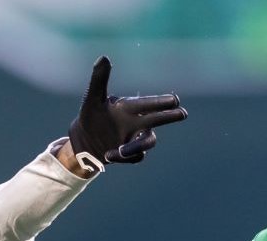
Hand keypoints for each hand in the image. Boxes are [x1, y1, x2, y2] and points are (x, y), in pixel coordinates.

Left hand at [67, 56, 186, 171]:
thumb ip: (99, 80)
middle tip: (182, 113)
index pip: (149, 103)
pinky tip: (108, 154)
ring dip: (137, 146)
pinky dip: (123, 156)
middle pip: (158, 120)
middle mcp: (137, 122)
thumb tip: (103, 57)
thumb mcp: (92, 98)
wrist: (84, 140)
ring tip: (121, 151)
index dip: (161, 102)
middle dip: (170, 116)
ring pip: (148, 141)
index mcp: (130, 107)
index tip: (174, 100)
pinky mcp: (130, 154)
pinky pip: (134, 156)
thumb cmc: (91, 115)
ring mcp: (135, 139)